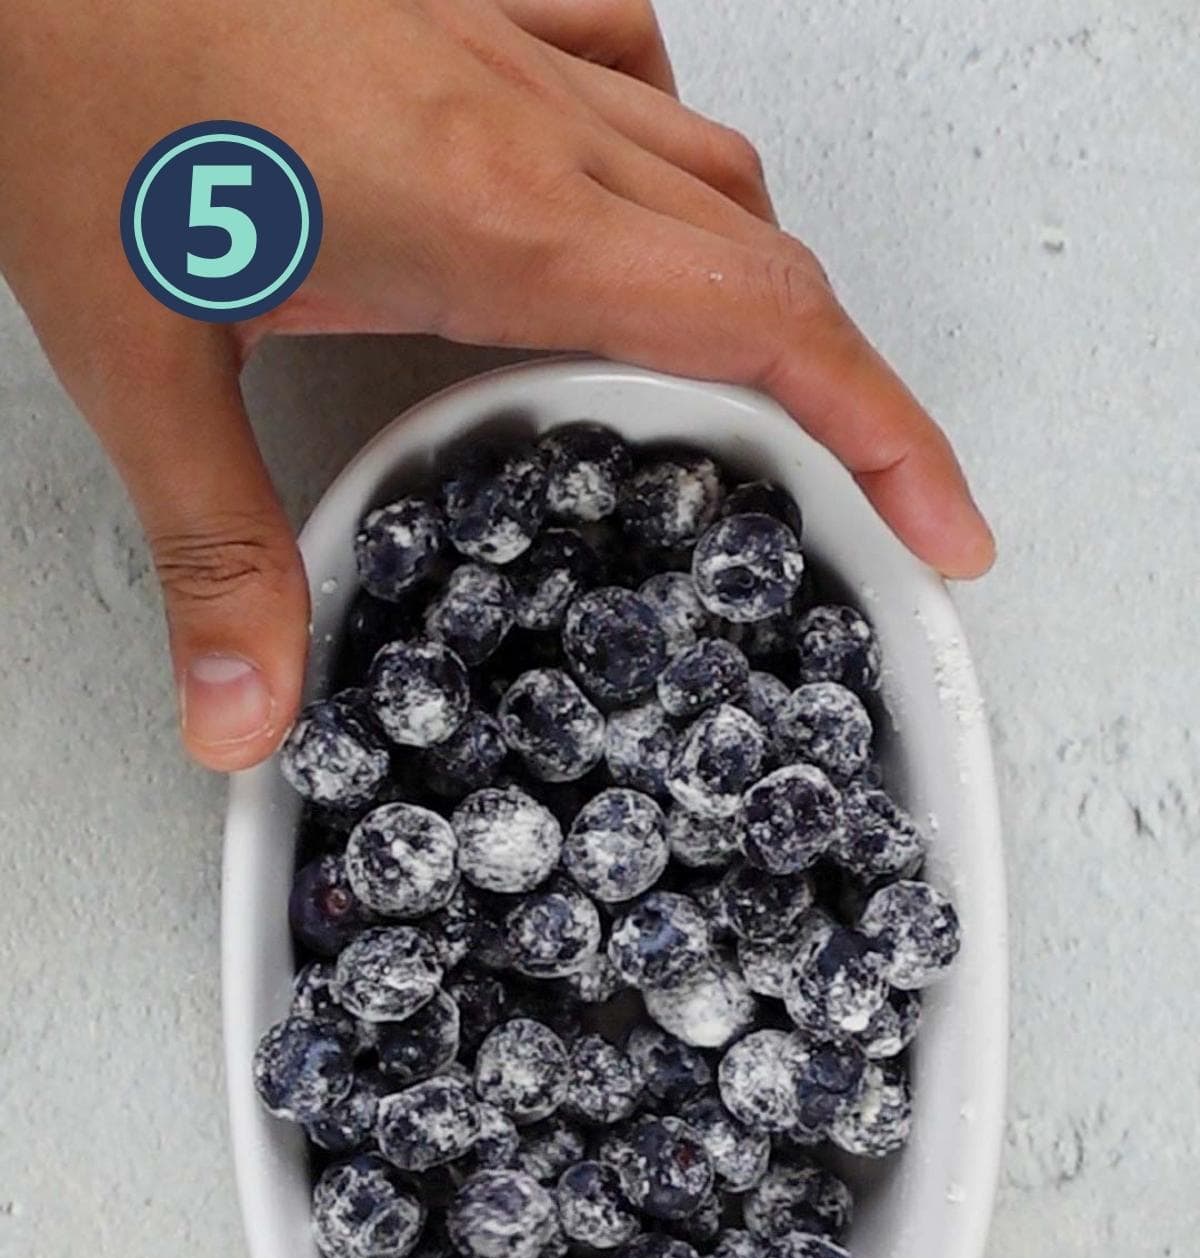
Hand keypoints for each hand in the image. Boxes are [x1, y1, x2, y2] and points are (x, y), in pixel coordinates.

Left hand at [0, 0, 993, 770]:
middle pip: (766, 260)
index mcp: (486, 214)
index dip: (884, 430)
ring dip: (759, 282)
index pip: (759, 326)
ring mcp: (503, 35)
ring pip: (709, 166)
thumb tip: (245, 715)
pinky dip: (662, 153)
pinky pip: (627, 60)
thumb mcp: (133, 346)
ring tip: (748, 393)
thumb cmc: (59, 61)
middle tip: (871, 500)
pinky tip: (623, 205)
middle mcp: (528, 114)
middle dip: (849, 389)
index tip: (945, 522)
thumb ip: (213, 547)